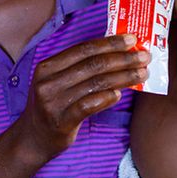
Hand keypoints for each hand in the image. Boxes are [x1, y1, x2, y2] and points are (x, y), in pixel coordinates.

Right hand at [16, 34, 149, 165]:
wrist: (32, 138)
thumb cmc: (53, 104)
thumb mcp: (57, 80)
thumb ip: (80, 67)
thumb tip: (118, 52)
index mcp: (48, 66)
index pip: (84, 48)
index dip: (110, 43)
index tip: (131, 39)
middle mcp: (48, 81)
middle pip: (93, 64)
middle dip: (123, 58)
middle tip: (144, 56)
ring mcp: (53, 102)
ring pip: (96, 83)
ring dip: (123, 76)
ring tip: (142, 73)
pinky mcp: (61, 121)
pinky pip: (89, 105)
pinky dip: (107, 97)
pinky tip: (120, 93)